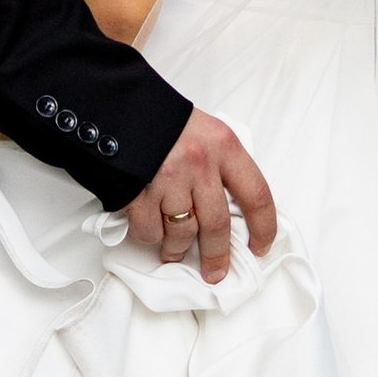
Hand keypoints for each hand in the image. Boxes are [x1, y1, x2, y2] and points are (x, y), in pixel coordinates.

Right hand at [123, 113, 275, 282]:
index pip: (256, 195)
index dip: (263, 227)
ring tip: (173, 252)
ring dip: (177, 250)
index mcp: (223, 145)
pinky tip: (149, 228)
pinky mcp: (137, 193)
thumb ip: (219, 165)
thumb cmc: (159, 118)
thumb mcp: (203, 130)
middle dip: (217, 256)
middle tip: (215, 271)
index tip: (260, 245)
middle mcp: (199, 164)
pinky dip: (149, 237)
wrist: (114, 105)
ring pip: (182, 234)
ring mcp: (168, 179)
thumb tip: (230, 206)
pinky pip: (149, 232)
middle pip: (217, 226)